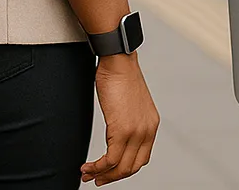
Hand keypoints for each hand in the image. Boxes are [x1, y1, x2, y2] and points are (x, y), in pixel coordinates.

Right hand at [81, 53, 159, 184]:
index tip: (109, 171)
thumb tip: (115, 127)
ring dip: (103, 175)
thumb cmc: (119, 75)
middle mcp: (147, 131)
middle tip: (97, 180)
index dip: (124, 169)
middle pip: (132, 167)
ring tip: (88, 175)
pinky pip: (110, 159)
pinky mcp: (122, 130)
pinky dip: (98, 167)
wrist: (118, 60)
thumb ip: (127, 118)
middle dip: (113, 177)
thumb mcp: (129, 101)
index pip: (141, 158)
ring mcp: (136, 132)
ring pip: (121, 167)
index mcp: (151, 125)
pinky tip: (87, 167)